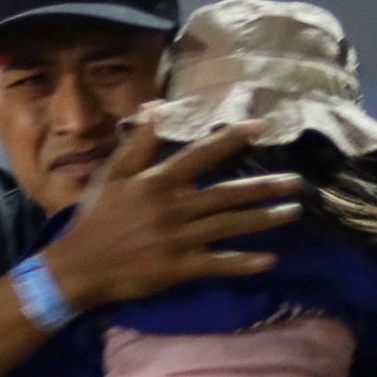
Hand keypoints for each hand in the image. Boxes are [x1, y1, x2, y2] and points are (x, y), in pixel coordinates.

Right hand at [43, 122, 299, 310]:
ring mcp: (178, 239)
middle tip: (298, 183)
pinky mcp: (178, 268)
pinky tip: (270, 260)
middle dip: (265, 187)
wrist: (78, 266)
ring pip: (229, 226)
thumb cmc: (95, 218)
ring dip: (264, 220)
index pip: (201, 154)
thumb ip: (137, 143)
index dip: (231, 139)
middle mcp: (173, 208)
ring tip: (293, 212)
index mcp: (157, 183)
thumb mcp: (110, 174)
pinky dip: (244, 263)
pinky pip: (218, 264)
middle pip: (227, 194)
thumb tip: (156, 108)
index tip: (260, 126)